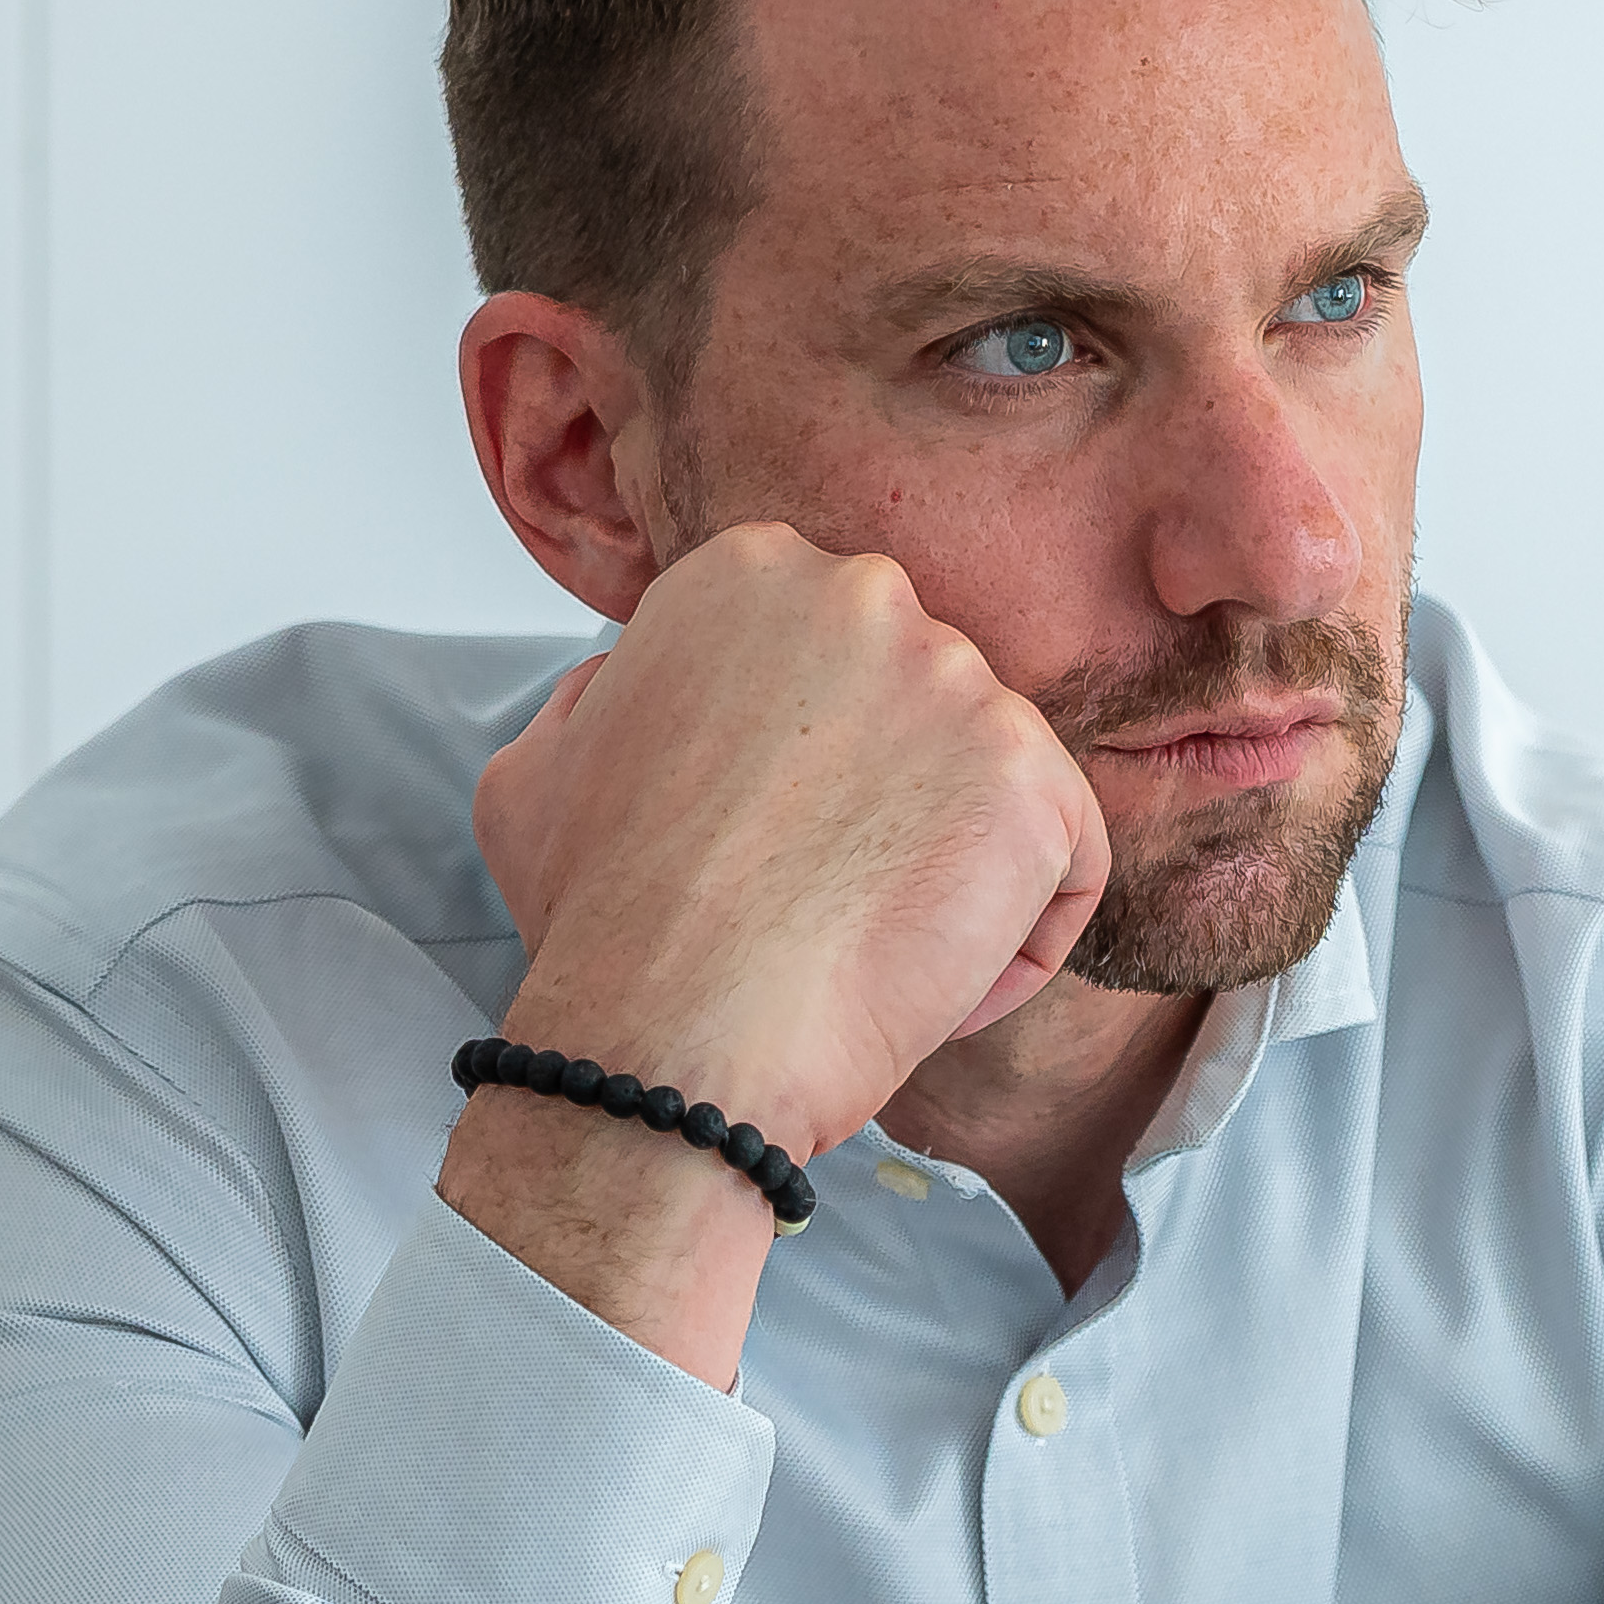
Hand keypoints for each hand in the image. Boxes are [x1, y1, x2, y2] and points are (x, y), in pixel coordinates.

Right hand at [472, 526, 1109, 1156]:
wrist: (675, 1032)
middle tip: (827, 900)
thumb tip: (621, 686)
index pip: (836, 660)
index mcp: (750, 571)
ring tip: (865, 954)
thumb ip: (598, 699)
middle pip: (923, 711)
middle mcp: (864, 595)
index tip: (773, 840)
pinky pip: (1066, 863)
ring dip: (949, 876)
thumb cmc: (606, 922)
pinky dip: (1016, 940)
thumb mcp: (537, 770)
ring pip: (994, 788)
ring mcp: (961, 682)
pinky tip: (933, 984)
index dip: (811, 767)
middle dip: (894, 807)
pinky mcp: (1032, 782)